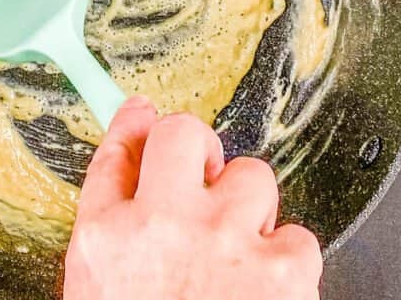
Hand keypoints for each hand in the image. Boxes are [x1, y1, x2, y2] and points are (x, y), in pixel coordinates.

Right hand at [65, 96, 321, 299]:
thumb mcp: (103, 289)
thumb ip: (111, 227)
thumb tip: (128, 163)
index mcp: (104, 241)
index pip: (114, 154)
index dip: (133, 127)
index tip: (141, 117)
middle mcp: (160, 226)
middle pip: (180, 134)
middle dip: (195, 149)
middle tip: (202, 179)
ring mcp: (222, 240)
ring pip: (251, 176)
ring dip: (248, 212)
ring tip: (237, 262)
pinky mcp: (283, 267)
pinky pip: (297, 233)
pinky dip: (288, 263)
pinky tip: (267, 295)